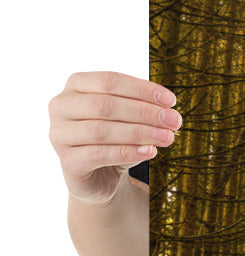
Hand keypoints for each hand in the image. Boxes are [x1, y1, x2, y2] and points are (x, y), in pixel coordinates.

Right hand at [48, 71, 180, 204]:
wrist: (101, 175)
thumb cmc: (116, 137)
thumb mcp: (129, 118)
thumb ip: (143, 109)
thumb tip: (168, 112)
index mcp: (76, 86)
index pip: (110, 81)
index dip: (143, 89)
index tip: (172, 101)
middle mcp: (61, 107)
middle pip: (105, 105)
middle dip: (145, 112)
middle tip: (174, 121)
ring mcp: (59, 135)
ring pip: (102, 130)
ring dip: (140, 133)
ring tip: (168, 137)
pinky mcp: (67, 162)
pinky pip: (99, 155)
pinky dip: (128, 152)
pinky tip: (150, 152)